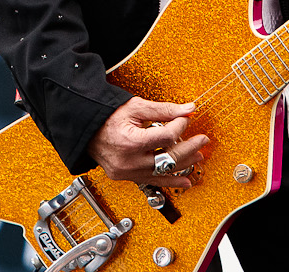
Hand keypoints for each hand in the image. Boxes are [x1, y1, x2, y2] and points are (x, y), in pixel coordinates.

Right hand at [88, 96, 207, 188]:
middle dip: (189, 148)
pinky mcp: (127, 177)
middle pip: (168, 158)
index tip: (184, 119)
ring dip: (184, 165)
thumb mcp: (136, 107)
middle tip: (202, 140)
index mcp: (131, 141)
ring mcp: (127, 172)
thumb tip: (188, 109)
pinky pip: (152, 181)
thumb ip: (164, 110)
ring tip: (198, 158)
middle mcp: (129, 161)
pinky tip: (185, 180)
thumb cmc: (108, 117)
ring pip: (163, 173)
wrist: (86, 130)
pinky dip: (170, 180)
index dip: (180, 127)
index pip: (166, 137)